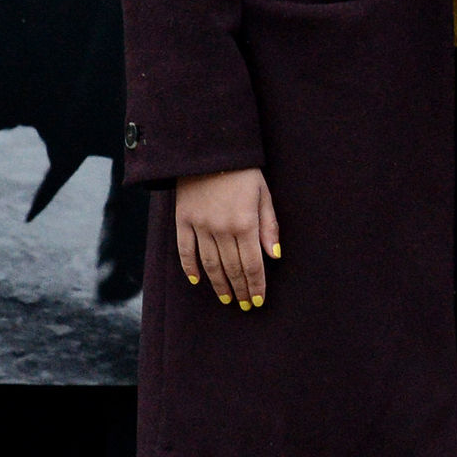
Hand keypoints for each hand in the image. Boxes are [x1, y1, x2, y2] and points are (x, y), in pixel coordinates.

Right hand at [174, 167, 279, 306]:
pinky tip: (196, 280)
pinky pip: (185, 249)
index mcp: (245, 224)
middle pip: (232, 268)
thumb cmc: (243, 173)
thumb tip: (274, 256)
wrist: (209, 151)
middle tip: (244, 305)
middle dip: (240, 289)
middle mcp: (221, 230)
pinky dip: (189, 266)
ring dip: (218, 284)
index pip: (253, 264)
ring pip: (209, 264)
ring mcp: (199, 226)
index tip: (257, 301)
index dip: (256, 285)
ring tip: (226, 298)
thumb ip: (269, 226)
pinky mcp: (182, 220)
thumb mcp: (264, 195)